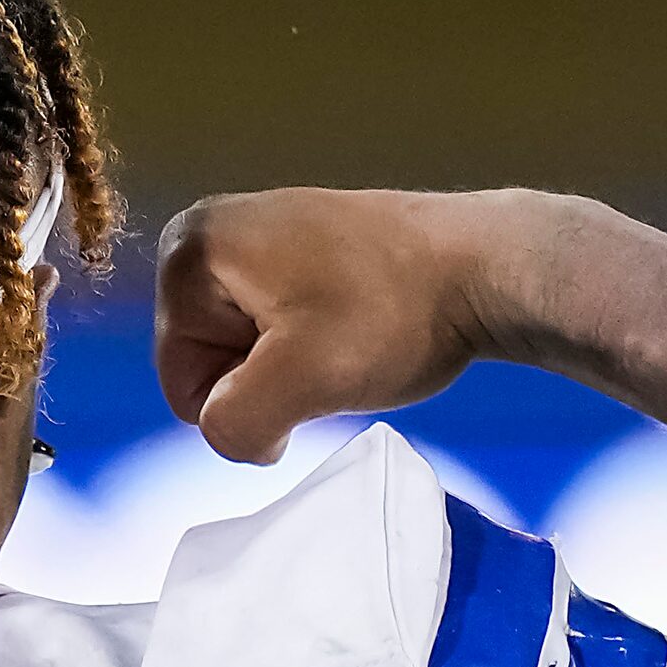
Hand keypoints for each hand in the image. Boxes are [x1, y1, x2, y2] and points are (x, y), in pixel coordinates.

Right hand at [152, 188, 506, 463]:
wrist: (484, 264)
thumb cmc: (394, 313)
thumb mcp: (302, 384)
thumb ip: (233, 426)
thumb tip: (230, 436)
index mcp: (189, 250)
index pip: (183, 385)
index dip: (244, 402)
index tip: (308, 367)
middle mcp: (208, 230)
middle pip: (207, 365)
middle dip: (266, 382)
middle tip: (332, 354)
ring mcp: (253, 234)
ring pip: (246, 352)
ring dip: (294, 368)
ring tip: (349, 338)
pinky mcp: (294, 246)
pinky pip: (278, 326)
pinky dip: (316, 343)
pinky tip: (359, 324)